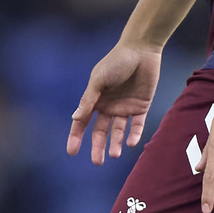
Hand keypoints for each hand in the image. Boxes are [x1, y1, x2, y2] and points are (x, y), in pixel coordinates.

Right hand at [66, 43, 161, 164]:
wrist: (141, 49)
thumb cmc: (117, 61)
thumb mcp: (99, 80)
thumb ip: (89, 99)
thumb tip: (75, 118)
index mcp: (96, 98)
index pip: (83, 121)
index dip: (76, 136)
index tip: (71, 152)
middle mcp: (109, 105)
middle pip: (101, 131)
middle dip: (98, 147)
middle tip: (97, 162)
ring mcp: (125, 106)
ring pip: (119, 131)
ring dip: (116, 143)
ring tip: (114, 154)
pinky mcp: (141, 106)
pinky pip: (137, 124)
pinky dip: (134, 134)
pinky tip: (131, 143)